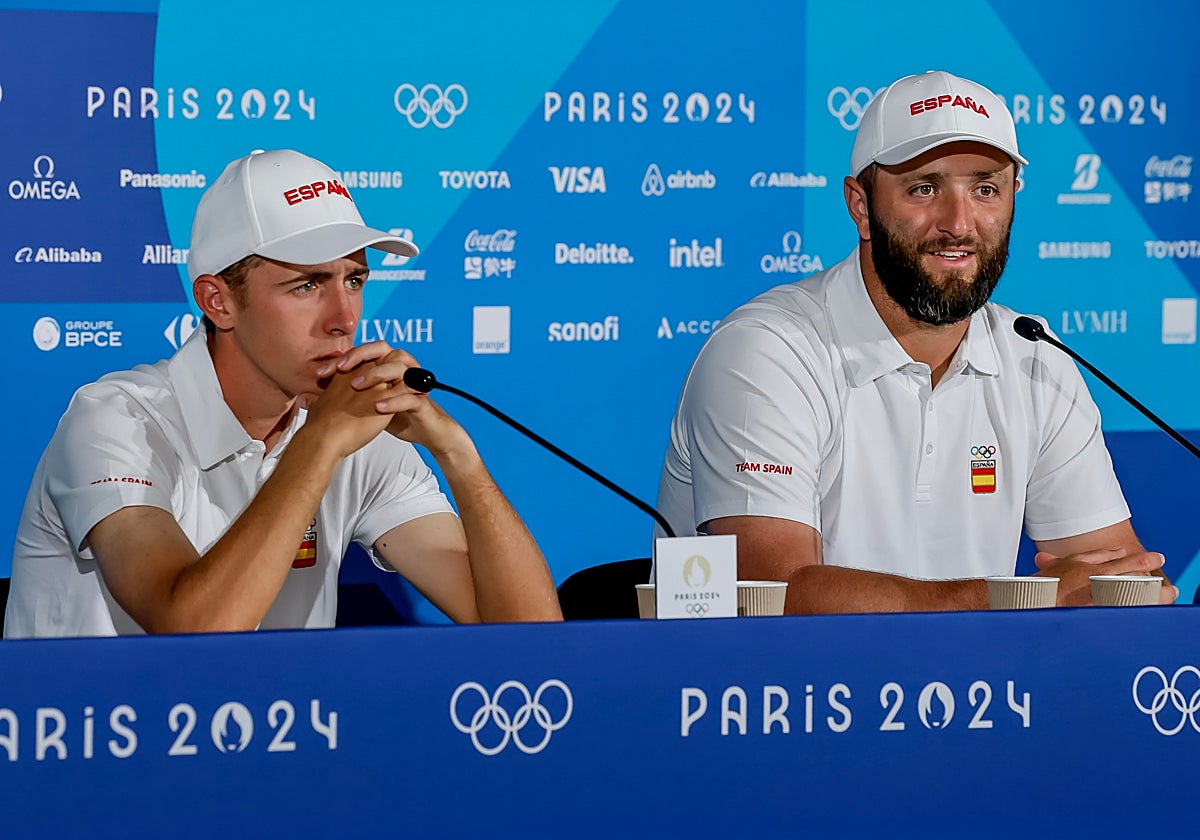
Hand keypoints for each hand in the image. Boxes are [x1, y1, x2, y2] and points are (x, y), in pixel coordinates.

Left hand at [315, 343, 473, 457]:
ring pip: (398, 368)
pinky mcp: (422, 403)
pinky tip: (378, 407)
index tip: (323, 372)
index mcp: (388, 368)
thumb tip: (319, 394)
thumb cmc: (400, 416)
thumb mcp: (371, 403)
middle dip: (361, 355)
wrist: (428, 433)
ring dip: (376, 374)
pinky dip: (393, 401)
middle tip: (342, 368)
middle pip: (383, 349)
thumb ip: (351, 395)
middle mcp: (402, 371)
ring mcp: (413, 385)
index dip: (344, 358)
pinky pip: (409, 398)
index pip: (366, 352)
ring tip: (357, 385)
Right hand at [1034, 547, 1176, 605]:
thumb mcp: (1070, 562)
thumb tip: (1118, 551)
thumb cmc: (1049, 584)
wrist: (1032, 605)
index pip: (1129, 562)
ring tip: (1166, 598)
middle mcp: (1101, 587)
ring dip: (1154, 598)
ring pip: (1136, 599)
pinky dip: (1138, 612)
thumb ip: (1096, 555)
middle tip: (1170, 588)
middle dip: (1156, 583)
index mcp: (1095, 571)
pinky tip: (1146, 612)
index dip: (1147, 560)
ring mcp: (1102, 604)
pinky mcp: (1098, 618)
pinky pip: (1125, 614)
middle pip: (1138, 582)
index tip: (1158, 558)